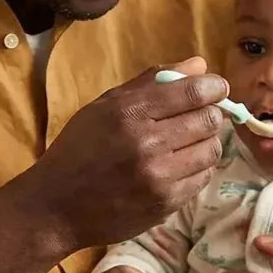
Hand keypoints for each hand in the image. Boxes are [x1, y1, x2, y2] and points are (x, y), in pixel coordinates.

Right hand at [31, 57, 227, 250]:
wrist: (56, 207)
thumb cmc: (79, 149)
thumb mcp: (105, 106)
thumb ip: (153, 82)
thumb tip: (200, 66)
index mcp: (129, 113)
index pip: (193, 92)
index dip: (214, 87)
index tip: (216, 88)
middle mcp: (147, 145)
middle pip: (209, 120)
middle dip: (210, 114)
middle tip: (198, 116)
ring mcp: (158, 178)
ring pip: (212, 150)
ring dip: (206, 142)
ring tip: (187, 142)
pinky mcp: (165, 204)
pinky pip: (202, 178)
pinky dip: (197, 168)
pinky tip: (178, 166)